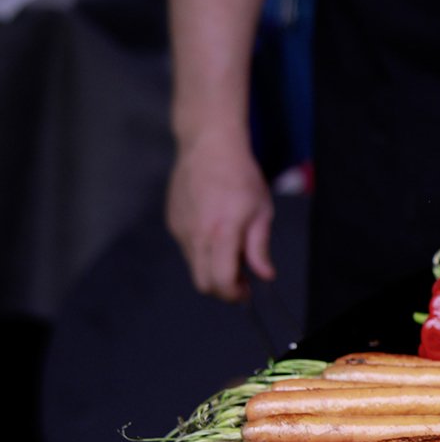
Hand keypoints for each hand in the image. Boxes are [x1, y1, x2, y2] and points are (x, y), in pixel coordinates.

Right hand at [166, 131, 275, 301]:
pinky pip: (187, 248)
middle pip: (202, 282)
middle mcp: (196, 234)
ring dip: (212, 268)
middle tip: (242, 280)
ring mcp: (180, 229)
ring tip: (233, 251)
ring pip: (194, 266)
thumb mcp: (262, 212)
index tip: (247, 292)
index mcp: (221, 232)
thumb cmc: (241, 177)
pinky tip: (216, 231)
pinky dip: (202, 251)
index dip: (234, 294)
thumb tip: (265, 275)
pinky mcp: (173, 223)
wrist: (208, 148)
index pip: (221, 280)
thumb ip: (259, 247)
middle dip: (223, 288)